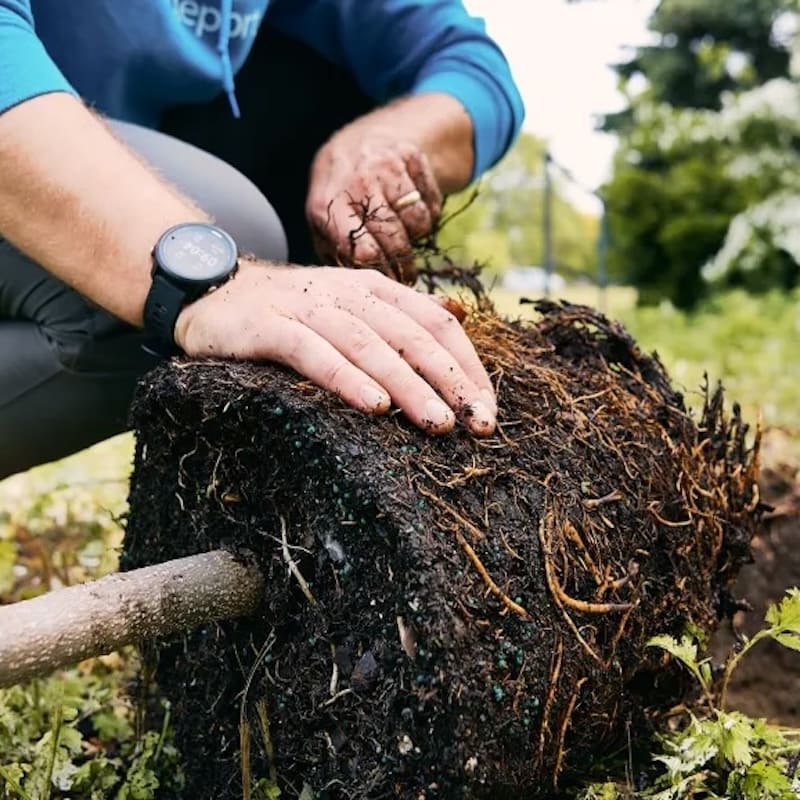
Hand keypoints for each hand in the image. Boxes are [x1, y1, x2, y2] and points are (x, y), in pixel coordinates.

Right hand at [174, 262, 495, 435]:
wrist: (213, 291)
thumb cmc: (292, 310)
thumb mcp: (352, 303)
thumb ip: (402, 311)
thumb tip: (458, 314)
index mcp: (375, 290)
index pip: (435, 323)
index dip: (467, 365)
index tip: (487, 408)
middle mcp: (349, 294)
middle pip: (412, 337)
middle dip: (451, 382)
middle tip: (478, 424)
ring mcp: (308, 308)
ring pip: (369, 346)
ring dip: (408, 387)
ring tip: (438, 424)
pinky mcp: (269, 328)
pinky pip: (313, 354)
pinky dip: (346, 378)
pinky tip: (373, 406)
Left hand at [306, 131, 441, 282]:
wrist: (362, 140)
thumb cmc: (341, 195)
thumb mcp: (325, 222)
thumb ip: (336, 254)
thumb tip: (360, 288)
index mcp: (327, 206)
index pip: (363, 253)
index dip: (382, 274)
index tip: (390, 286)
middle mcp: (355, 184)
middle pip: (394, 241)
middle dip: (405, 265)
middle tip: (407, 275)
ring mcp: (384, 167)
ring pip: (418, 223)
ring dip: (416, 235)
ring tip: (403, 232)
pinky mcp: (411, 156)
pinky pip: (432, 204)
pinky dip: (428, 213)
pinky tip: (412, 207)